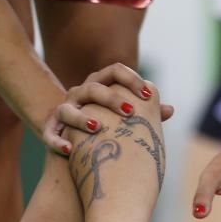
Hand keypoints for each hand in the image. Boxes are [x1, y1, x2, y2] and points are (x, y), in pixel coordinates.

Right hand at [42, 63, 174, 155]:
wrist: (78, 144)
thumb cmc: (109, 129)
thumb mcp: (125, 118)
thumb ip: (146, 112)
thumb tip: (170, 109)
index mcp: (100, 85)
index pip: (115, 71)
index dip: (131, 79)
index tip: (148, 95)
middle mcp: (80, 94)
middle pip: (93, 88)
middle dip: (112, 98)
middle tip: (130, 111)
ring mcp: (63, 111)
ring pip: (67, 109)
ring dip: (82, 117)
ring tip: (98, 127)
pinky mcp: (51, 130)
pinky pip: (50, 134)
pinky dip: (57, 140)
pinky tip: (69, 150)